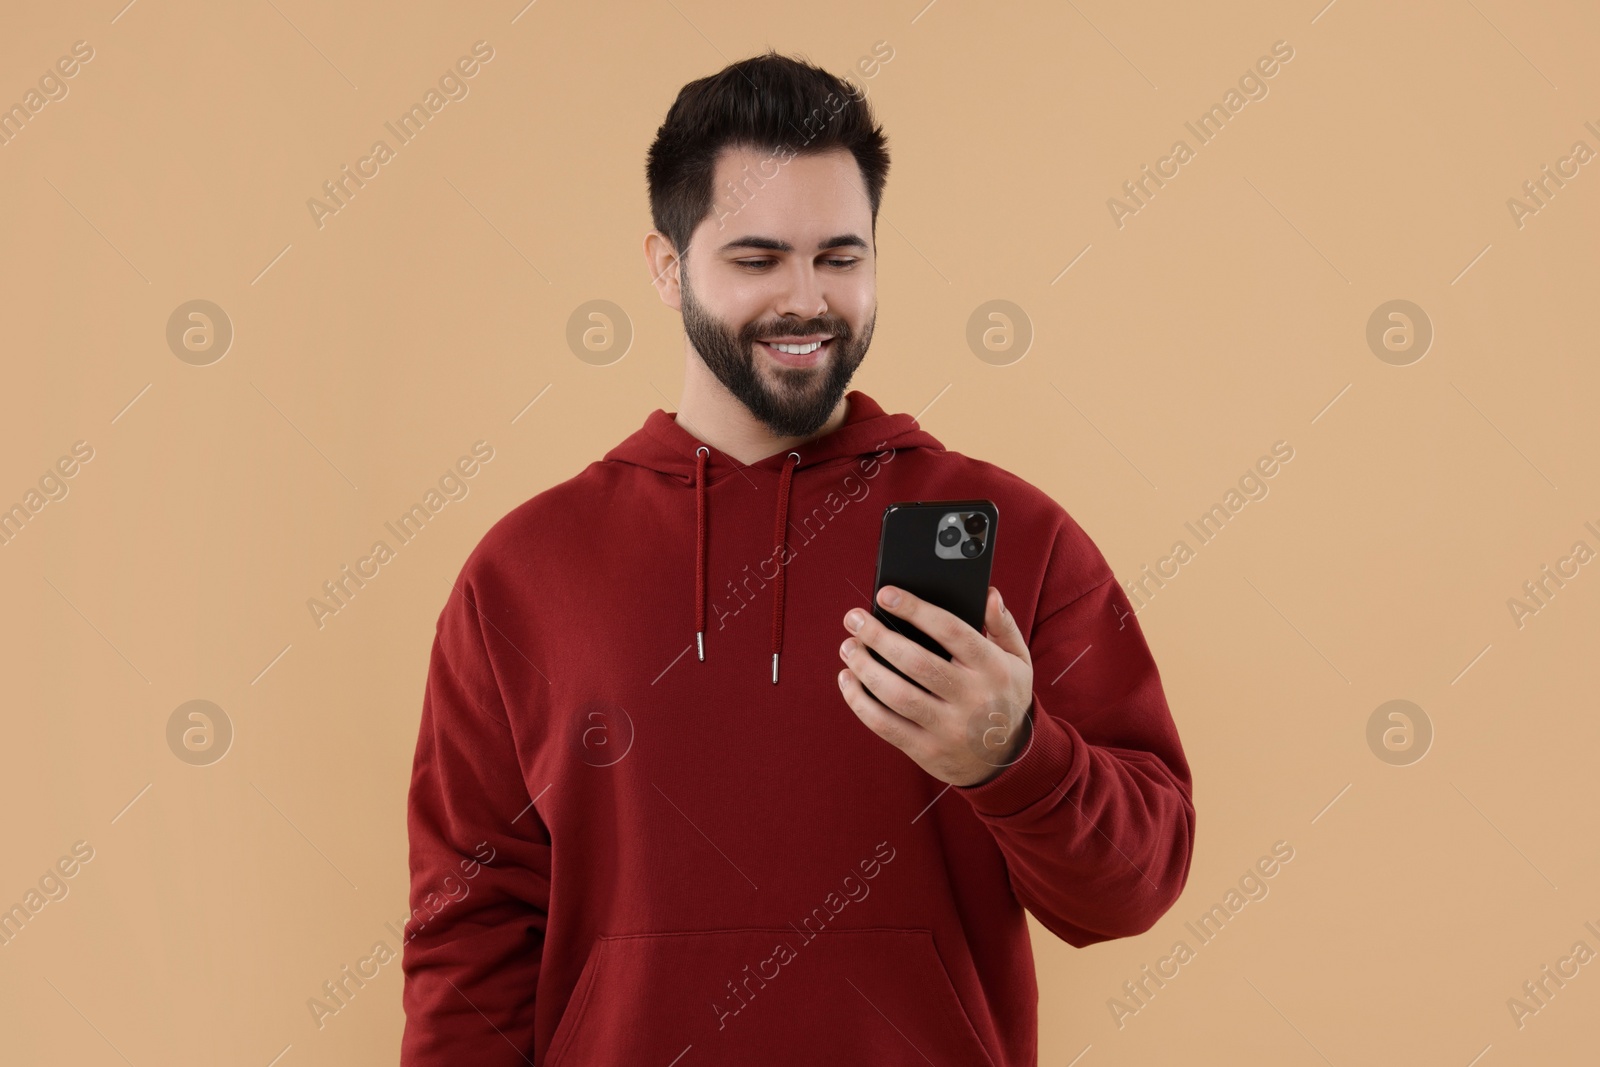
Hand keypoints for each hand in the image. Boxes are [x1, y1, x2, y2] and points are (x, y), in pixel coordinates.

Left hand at [838, 585, 1034, 786]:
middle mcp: (971, 698)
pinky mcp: (928, 751)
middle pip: (916, 662)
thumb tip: (989, 595)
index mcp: (992, 668)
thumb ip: (1002, 625)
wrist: (1008, 759)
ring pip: (897, 695)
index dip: (915, 610)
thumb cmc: (1004, 696)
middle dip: (878, 636)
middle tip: (854, 618)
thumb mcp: (1017, 659)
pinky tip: (847, 680)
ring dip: (865, 668)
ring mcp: (949, 729)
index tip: (885, 594)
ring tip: (848, 647)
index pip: (950, 631)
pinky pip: (886, 726)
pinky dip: (860, 703)